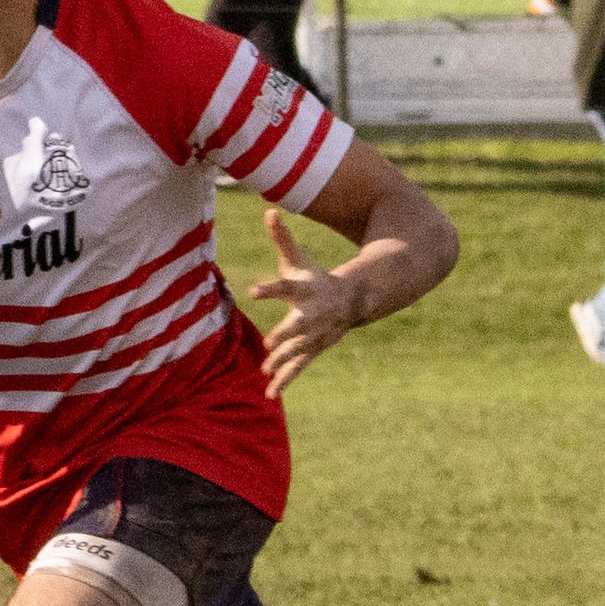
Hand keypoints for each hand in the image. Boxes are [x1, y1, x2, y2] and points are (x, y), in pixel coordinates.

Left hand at [250, 208, 361, 393]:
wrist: (351, 301)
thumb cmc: (316, 278)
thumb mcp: (299, 259)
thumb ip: (282, 239)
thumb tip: (268, 211)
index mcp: (305, 289)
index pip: (285, 287)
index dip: (270, 289)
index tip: (253, 291)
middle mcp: (312, 314)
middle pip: (298, 325)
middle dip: (285, 334)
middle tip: (270, 343)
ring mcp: (315, 334)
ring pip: (298, 350)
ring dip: (284, 361)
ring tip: (266, 371)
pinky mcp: (313, 349)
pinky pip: (299, 367)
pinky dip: (285, 380)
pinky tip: (270, 394)